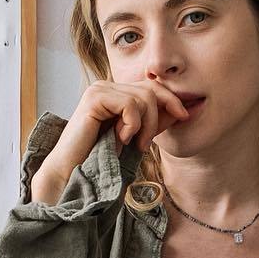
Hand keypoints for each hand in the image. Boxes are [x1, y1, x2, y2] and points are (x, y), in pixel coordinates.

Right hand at [58, 79, 191, 166]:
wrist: (74, 172)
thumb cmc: (103, 156)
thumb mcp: (136, 135)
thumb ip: (154, 120)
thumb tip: (183, 109)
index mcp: (114, 91)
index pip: (151, 85)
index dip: (171, 99)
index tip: (184, 116)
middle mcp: (105, 85)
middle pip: (150, 90)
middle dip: (156, 118)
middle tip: (146, 143)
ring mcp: (99, 89)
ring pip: (143, 97)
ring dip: (144, 126)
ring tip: (131, 143)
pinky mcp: (94, 98)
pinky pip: (130, 105)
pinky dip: (131, 125)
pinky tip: (119, 138)